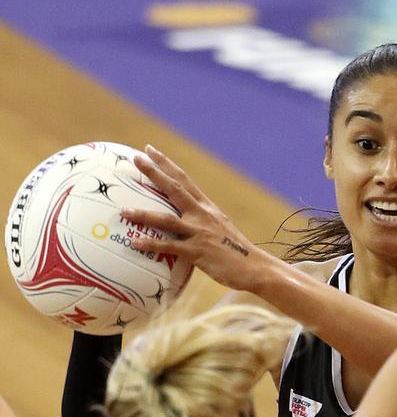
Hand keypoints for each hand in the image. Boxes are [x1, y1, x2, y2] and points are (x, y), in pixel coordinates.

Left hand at [121, 145, 271, 290]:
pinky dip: (151, 244)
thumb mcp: (220, 230)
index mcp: (207, 207)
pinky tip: (134, 243)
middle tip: (136, 158)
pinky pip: (170, 247)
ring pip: (167, 219)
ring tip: (123, 211)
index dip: (166, 164)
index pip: (184, 179)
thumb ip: (202, 224)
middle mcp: (203, 214)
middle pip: (175, 188)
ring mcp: (200, 232)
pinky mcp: (198, 251)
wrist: (254, 266)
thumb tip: (183, 226)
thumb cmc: (235, 252)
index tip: (150, 150)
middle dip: (155, 172)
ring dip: (144, 214)